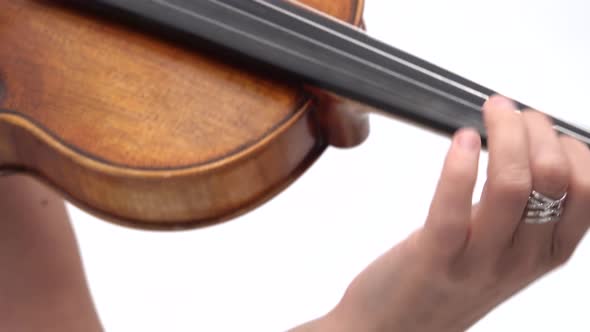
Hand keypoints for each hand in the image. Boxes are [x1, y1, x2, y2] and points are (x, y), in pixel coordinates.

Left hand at [306, 95, 589, 330]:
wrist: (394, 328)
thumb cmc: (446, 282)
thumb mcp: (502, 251)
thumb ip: (522, 212)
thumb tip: (527, 147)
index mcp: (546, 253)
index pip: (588, 189)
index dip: (568, 145)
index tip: (538, 126)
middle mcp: (522, 259)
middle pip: (555, 176)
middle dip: (535, 128)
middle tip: (506, 111)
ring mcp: (480, 262)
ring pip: (513, 184)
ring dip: (504, 133)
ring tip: (488, 112)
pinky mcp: (435, 259)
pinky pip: (454, 207)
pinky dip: (460, 164)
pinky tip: (460, 139)